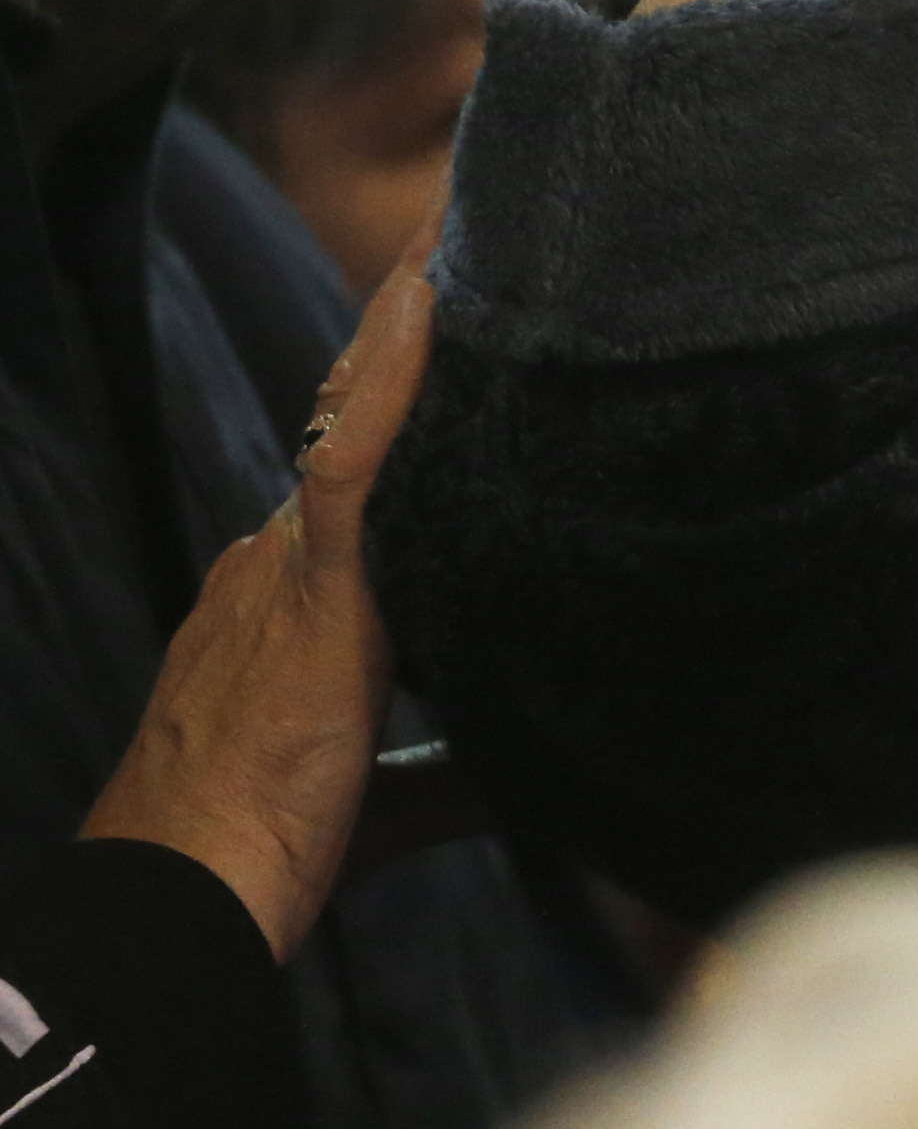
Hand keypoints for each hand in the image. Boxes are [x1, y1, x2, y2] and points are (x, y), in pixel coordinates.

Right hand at [79, 244, 434, 957]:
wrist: (180, 904)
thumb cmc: (259, 858)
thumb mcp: (378, 793)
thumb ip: (451, 771)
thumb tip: (526, 778)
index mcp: (296, 601)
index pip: (367, 474)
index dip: (405, 396)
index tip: (460, 319)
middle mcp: (281, 563)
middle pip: (358, 421)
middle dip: (409, 329)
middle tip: (471, 226)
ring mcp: (287, 569)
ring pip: (354, 416)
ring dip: (408, 321)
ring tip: (462, 224)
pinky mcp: (312, 596)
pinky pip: (352, 462)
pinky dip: (390, 380)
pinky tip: (429, 299)